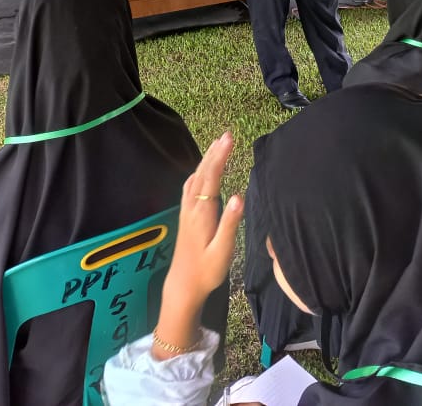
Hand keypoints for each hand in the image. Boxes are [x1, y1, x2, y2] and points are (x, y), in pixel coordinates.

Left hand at [153, 132, 242, 360]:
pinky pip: (191, 188)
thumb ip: (230, 223)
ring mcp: (187, 211)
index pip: (211, 177)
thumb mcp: (222, 250)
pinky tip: (201, 171)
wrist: (183, 286)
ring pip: (195, 178)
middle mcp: (192, 208)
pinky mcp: (186, 217)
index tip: (230, 138)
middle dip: (215, 152)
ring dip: (206, 160)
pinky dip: (198, 173)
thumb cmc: (206, 271)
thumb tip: (239, 196)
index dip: (220, 156)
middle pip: (202, 173)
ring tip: (217, 145)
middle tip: (227, 134)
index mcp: (202, 213)